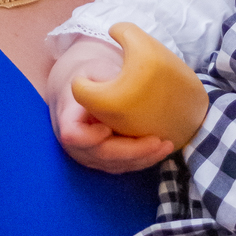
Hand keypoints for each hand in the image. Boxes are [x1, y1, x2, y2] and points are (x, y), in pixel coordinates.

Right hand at [48, 40, 174, 174]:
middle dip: (131, 151)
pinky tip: (162, 150)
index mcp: (69, 117)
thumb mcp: (95, 69)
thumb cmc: (91, 76)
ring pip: (115, 164)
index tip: (107, 128)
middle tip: (157, 141)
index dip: (89, 137)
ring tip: (166, 146)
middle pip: (101, 154)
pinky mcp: (105, 159)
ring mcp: (90, 154)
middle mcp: (76, 142)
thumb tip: (121, 81)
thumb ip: (105, 76)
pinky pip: (124, 165)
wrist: (87, 89)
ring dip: (142, 159)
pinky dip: (144, 160)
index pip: (73, 135)